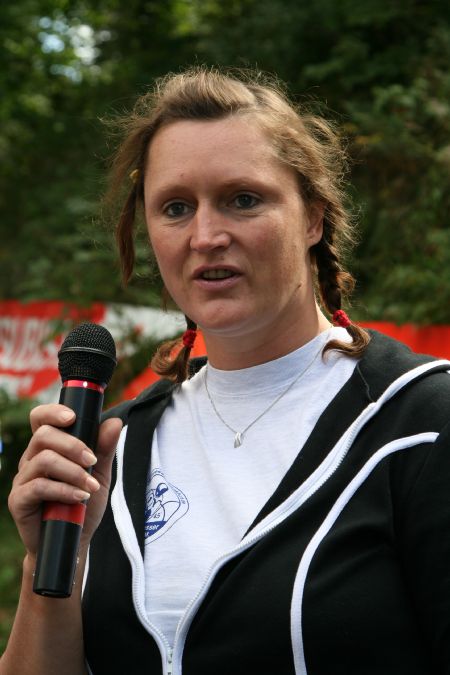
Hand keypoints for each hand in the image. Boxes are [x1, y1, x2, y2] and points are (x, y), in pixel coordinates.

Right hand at [8, 404, 122, 561]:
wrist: (73, 541)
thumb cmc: (82, 505)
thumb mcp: (99, 474)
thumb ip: (104, 449)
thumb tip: (114, 422)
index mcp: (48, 448)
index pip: (40, 419)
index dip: (53, 412)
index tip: (72, 417)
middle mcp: (31, 460)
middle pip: (43, 435)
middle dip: (72, 445)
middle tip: (92, 460)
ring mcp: (23, 479)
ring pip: (43, 459)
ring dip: (73, 470)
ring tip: (91, 486)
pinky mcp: (19, 500)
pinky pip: (38, 486)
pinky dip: (64, 490)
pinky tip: (80, 497)